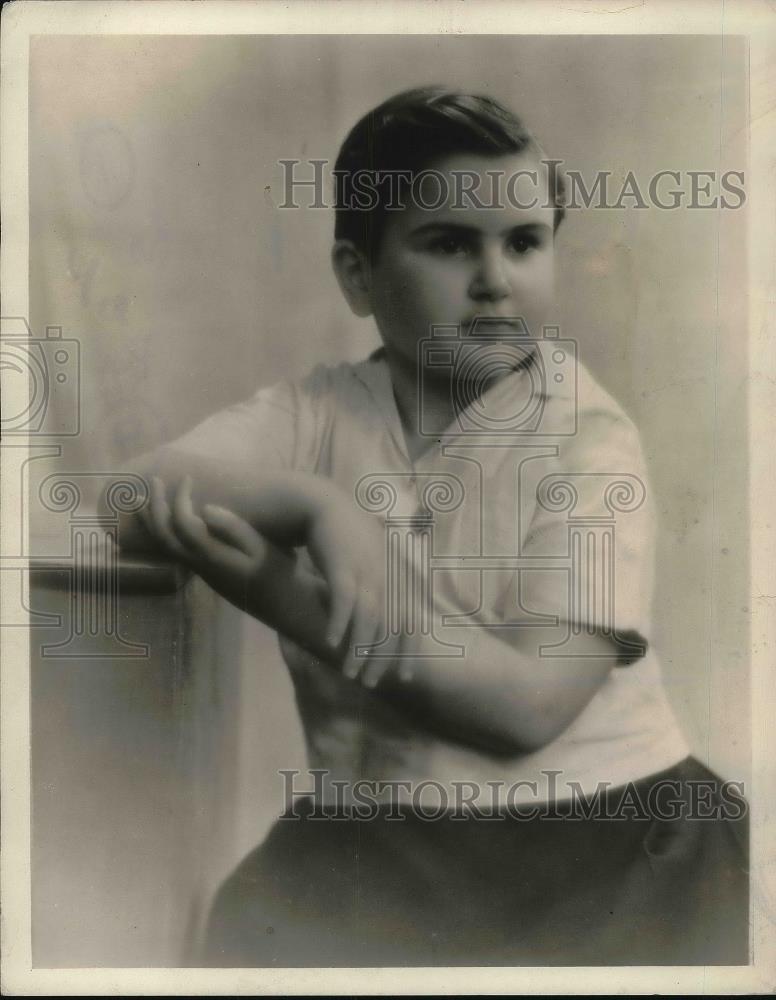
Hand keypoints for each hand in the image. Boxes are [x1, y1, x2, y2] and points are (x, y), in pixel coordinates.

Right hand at [306, 497, 394, 687]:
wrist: (323, 504)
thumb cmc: (349, 537)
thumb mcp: (377, 559)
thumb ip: (389, 586)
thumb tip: (393, 620)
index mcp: (400, 574)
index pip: (411, 620)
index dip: (409, 650)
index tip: (405, 677)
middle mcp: (389, 574)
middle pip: (392, 626)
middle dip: (383, 659)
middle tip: (372, 683)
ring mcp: (367, 569)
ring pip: (369, 619)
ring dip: (359, 650)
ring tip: (350, 674)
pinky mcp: (343, 565)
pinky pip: (343, 601)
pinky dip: (339, 624)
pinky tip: (330, 643)